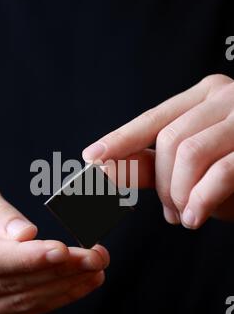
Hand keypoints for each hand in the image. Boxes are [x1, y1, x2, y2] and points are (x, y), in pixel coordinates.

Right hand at [0, 176, 108, 313]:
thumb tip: (26, 234)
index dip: (29, 258)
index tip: (64, 250)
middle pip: (11, 284)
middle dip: (59, 271)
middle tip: (97, 256)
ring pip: (20, 302)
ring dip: (63, 287)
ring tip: (96, 268)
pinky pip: (21, 313)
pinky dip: (54, 299)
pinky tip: (79, 284)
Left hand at [83, 74, 233, 227]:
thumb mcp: (193, 167)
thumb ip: (152, 163)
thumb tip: (105, 167)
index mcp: (205, 96)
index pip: (153, 118)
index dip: (121, 139)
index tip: (92, 158)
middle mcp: (226, 97)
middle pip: (169, 140)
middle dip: (161, 185)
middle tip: (170, 211)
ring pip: (189, 154)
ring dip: (179, 194)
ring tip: (186, 215)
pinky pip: (220, 172)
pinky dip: (200, 200)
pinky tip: (196, 217)